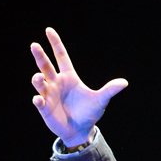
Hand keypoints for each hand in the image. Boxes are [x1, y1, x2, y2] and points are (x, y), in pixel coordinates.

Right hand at [31, 28, 127, 146]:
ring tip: (40, 77)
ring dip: (37, 79)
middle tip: (35, 45)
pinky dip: (38, 99)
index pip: (61, 56)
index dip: (55, 43)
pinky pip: (38, 101)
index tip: (49, 30)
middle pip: (46, 65)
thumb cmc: (89, 113)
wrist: (82, 131)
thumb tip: (125, 82)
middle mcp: (57, 83)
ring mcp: (49, 94)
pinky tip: (40, 99)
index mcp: (69, 77)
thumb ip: (110, 90)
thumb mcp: (100, 101)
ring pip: (39, 82)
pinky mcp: (45, 107)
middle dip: (40, 55)